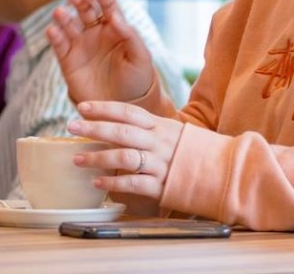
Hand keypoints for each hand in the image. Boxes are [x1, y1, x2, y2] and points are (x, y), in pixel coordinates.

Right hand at [47, 0, 156, 104]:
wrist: (123, 107)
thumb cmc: (137, 80)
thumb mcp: (141, 58)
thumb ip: (131, 36)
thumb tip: (116, 17)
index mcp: (115, 29)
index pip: (108, 6)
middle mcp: (96, 33)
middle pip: (86, 11)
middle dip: (79, 2)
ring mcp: (81, 46)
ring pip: (69, 25)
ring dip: (63, 17)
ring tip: (59, 13)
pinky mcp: (69, 61)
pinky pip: (59, 46)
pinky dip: (54, 37)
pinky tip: (52, 30)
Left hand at [65, 101, 185, 200]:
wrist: (223, 172)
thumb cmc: (192, 151)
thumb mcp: (172, 131)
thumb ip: (148, 126)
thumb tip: (118, 121)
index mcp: (160, 126)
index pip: (128, 112)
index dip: (104, 108)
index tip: (82, 107)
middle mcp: (158, 143)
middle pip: (121, 132)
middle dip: (94, 128)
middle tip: (70, 127)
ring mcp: (160, 164)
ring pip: (124, 157)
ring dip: (98, 157)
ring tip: (77, 159)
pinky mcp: (162, 186)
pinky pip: (133, 183)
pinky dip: (113, 183)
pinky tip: (97, 182)